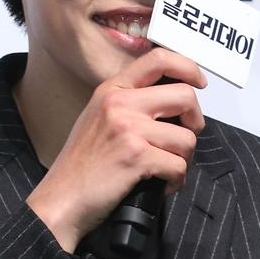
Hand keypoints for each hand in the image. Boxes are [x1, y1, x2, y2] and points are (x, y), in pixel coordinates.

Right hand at [26, 47, 206, 253]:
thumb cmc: (81, 165)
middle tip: (183, 140)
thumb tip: (173, 102)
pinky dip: (175, 181)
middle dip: (195, 122)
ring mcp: (128, 129)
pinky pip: (179, 166)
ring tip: (164, 169)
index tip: (198, 82)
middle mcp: (120, 103)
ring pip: (187, 138)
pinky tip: (159, 185)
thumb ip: (129, 103)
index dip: (188, 67)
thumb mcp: (98, 118)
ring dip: (183, 159)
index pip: (159, 59)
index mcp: (112, 90)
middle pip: (185, 96)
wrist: (61, 199)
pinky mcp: (137, 157)